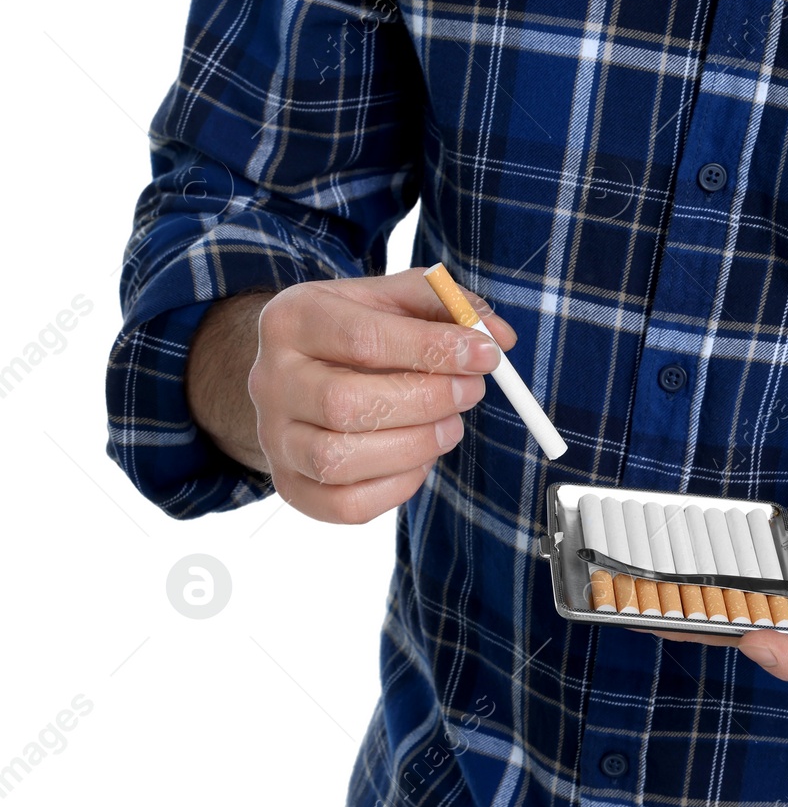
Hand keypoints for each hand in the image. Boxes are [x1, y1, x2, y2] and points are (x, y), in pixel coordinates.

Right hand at [239, 269, 515, 522]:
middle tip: (471, 392)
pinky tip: (419, 458)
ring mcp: (275, 438)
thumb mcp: (394, 300)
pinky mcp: (291, 486)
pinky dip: (397, 487)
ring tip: (448, 426)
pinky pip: (345, 506)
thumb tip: (499, 337)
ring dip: (414, 446)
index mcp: (293, 320)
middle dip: (426, 401)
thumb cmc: (358, 332)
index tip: (486, 355)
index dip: (433, 350)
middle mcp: (271, 380)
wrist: (301, 372)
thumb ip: (447, 307)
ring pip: (339, 461)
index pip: (362, 339)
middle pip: (345, 404)